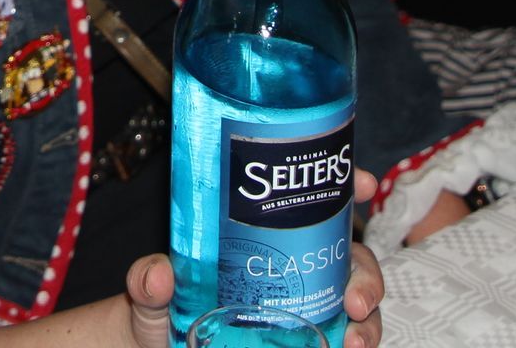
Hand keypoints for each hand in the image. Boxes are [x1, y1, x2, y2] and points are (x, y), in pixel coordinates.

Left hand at [121, 170, 384, 347]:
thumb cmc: (164, 312)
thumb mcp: (153, 292)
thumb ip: (149, 282)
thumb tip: (158, 275)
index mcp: (267, 237)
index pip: (315, 204)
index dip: (347, 188)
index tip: (364, 183)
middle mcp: (296, 268)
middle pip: (351, 260)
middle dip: (367, 274)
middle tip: (356, 298)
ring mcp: (308, 307)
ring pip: (358, 303)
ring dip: (367, 320)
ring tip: (354, 339)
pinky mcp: (311, 339)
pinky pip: (346, 339)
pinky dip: (359, 343)